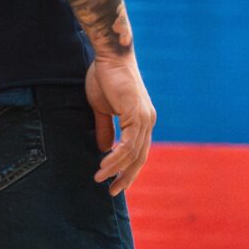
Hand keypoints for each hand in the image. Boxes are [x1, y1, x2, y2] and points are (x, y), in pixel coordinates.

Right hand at [86, 57, 154, 194]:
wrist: (109, 57)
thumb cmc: (104, 77)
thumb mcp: (102, 108)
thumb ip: (105, 128)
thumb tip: (104, 149)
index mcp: (141, 120)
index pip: (138, 151)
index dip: (127, 168)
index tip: (114, 182)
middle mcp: (147, 121)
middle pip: (140, 157)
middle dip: (126, 176)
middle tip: (112, 191)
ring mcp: (144, 118)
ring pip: (133, 153)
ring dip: (116, 168)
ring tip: (100, 179)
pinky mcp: (137, 114)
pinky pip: (128, 143)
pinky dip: (116, 156)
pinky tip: (105, 163)